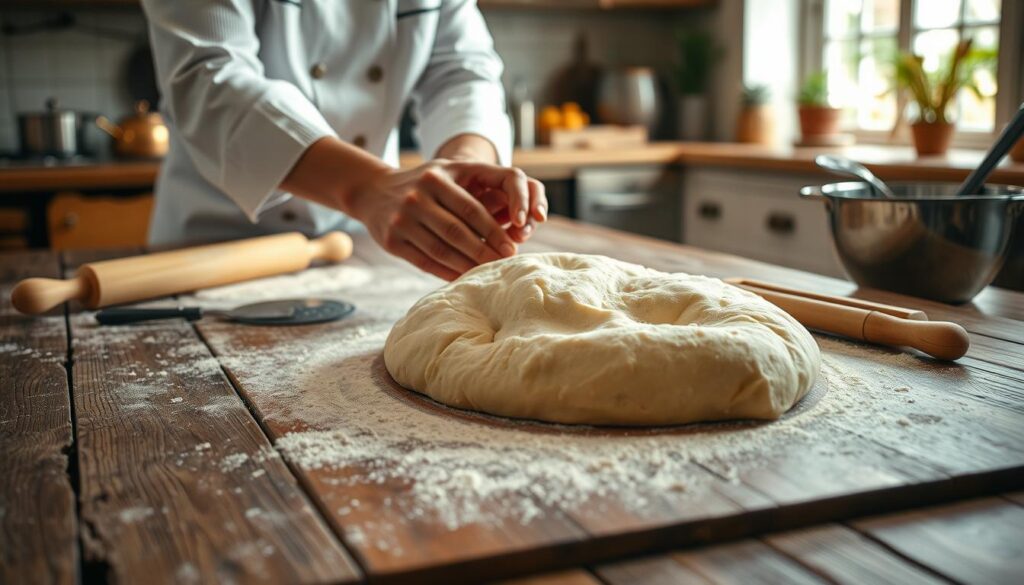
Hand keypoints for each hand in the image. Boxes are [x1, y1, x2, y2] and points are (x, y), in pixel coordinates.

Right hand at [349, 160, 547, 279]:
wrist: (373, 191)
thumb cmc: (424, 184)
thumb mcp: (447, 172)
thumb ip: (478, 186)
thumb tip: (515, 218)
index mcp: (436, 178)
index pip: (471, 209)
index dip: (494, 231)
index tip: (511, 248)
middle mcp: (416, 197)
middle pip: (457, 232)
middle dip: (484, 251)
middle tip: (503, 264)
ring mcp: (401, 219)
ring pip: (441, 250)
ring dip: (467, 266)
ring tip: (486, 273)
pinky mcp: (390, 240)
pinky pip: (424, 261)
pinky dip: (446, 272)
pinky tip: (462, 277)